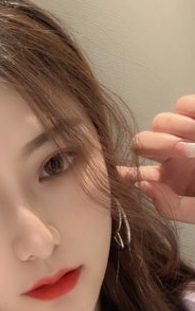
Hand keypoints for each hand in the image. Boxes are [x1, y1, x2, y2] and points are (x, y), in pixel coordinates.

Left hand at [118, 94, 194, 223]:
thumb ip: (170, 206)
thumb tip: (142, 186)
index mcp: (169, 179)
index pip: (135, 172)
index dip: (125, 171)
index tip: (122, 172)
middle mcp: (173, 156)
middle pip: (142, 141)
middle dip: (153, 144)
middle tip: (176, 150)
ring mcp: (187, 134)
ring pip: (160, 121)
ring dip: (175, 127)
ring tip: (194, 138)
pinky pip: (184, 104)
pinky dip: (189, 111)